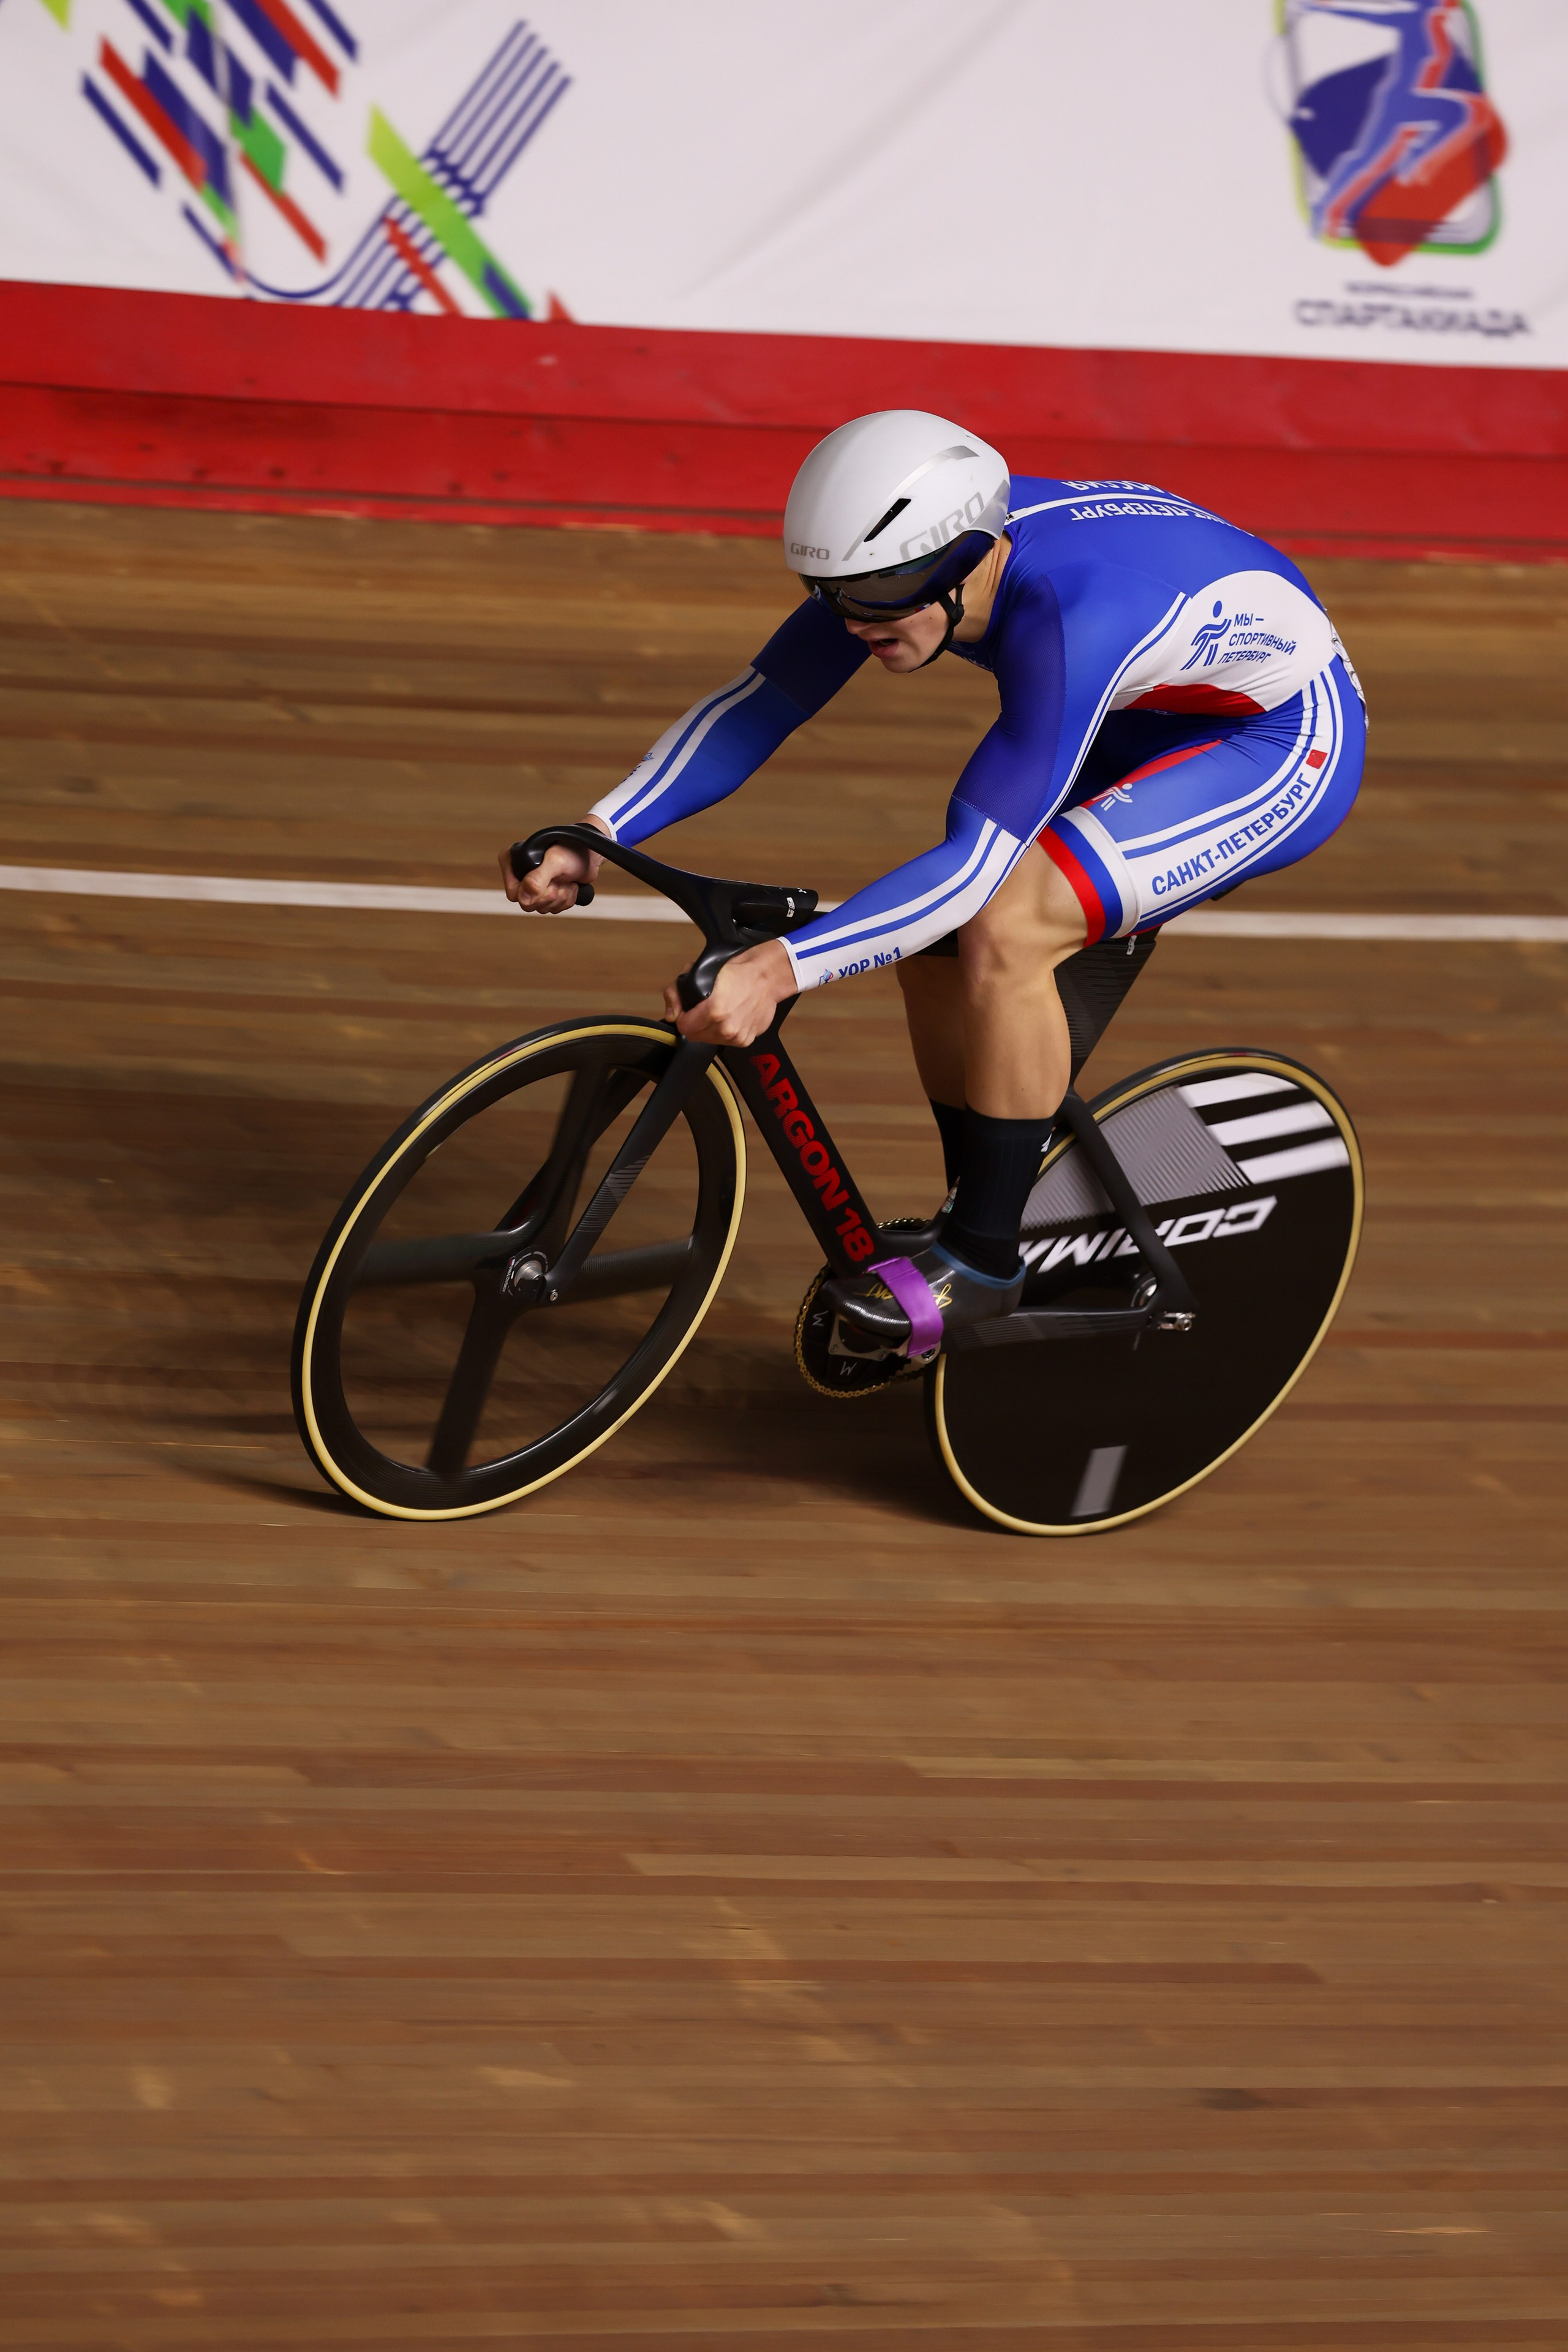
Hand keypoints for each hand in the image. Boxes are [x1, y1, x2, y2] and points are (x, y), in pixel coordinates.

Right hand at [499, 816, 607, 912]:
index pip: (513, 894)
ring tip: (565, 879)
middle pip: (529, 904)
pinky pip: (554, 909)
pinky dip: (566, 899)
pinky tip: (570, 885)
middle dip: (550, 894)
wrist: (590, 854)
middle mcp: (521, 875)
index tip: (547, 880)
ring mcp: (534, 886)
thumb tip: (524, 900)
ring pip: (542, 908)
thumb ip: (537, 879)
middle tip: (559, 878)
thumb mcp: (554, 862)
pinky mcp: (547, 894)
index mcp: (513, 862)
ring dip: (561, 896)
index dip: (532, 892)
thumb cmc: (572, 850)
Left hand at [663, 938, 794, 1046]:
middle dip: (695, 1024)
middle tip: (705, 1009)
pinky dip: (726, 1032)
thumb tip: (671, 1015)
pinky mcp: (746, 1040)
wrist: (766, 977)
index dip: (683, 1017)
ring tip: (720, 1012)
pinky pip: (727, 1042)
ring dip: (710, 1029)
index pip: (684, 1028)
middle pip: (695, 1036)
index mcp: (713, 1011)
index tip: (689, 1010)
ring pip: (710, 1040)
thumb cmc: (737, 971)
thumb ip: (676, 993)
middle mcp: (726, 1028)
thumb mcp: (699, 972)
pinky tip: (732, 1017)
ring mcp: (737, 1036)